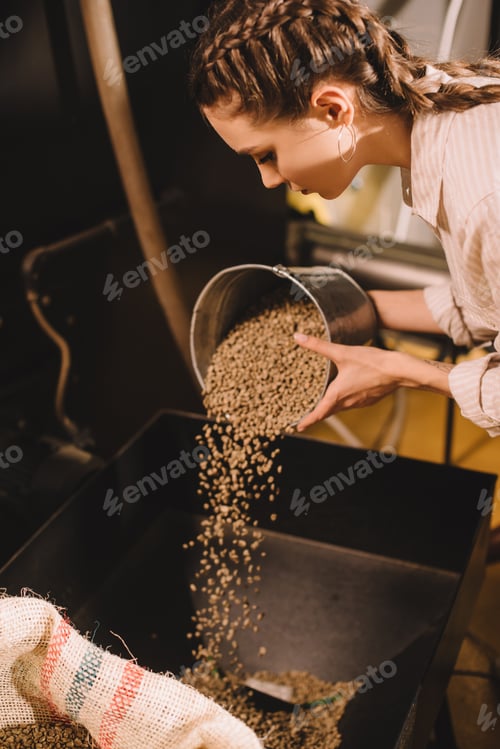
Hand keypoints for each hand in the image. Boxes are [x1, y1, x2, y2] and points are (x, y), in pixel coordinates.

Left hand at [293, 333, 452, 430]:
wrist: (398, 371)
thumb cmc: (370, 362)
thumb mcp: (342, 352)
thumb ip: (318, 346)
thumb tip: (298, 338)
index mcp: (337, 395)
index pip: (319, 413)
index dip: (308, 421)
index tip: (299, 427)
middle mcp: (347, 402)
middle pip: (328, 412)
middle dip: (317, 415)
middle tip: (307, 417)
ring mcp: (359, 402)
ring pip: (341, 408)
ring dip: (331, 407)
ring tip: (323, 403)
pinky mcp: (369, 399)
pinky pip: (353, 403)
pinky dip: (345, 401)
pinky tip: (346, 393)